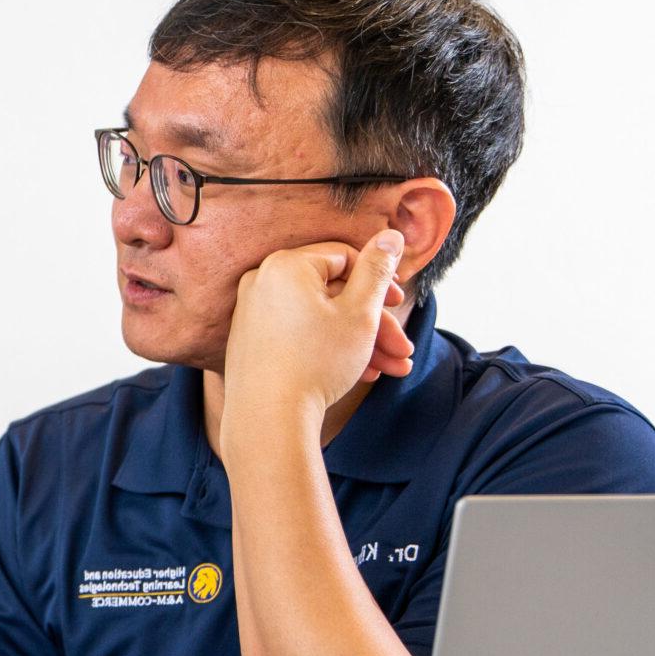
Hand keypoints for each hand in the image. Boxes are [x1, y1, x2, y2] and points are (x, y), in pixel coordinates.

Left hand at [222, 231, 413, 437]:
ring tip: (393, 369)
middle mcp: (262, 281)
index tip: (400, 303)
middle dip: (376, 323)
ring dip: (361, 342)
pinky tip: (363, 374)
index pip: (344, 257)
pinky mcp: (251, 340)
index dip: (379, 279)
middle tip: (404, 349)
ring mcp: (252, 311)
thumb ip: (378, 270)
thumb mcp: (360, 312)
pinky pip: (299, 334)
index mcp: (285, 265)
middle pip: (334, 293)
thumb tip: (390, 235)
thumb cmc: (316, 363)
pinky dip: (330, 349)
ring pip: (321, 318)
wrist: (268, 420)